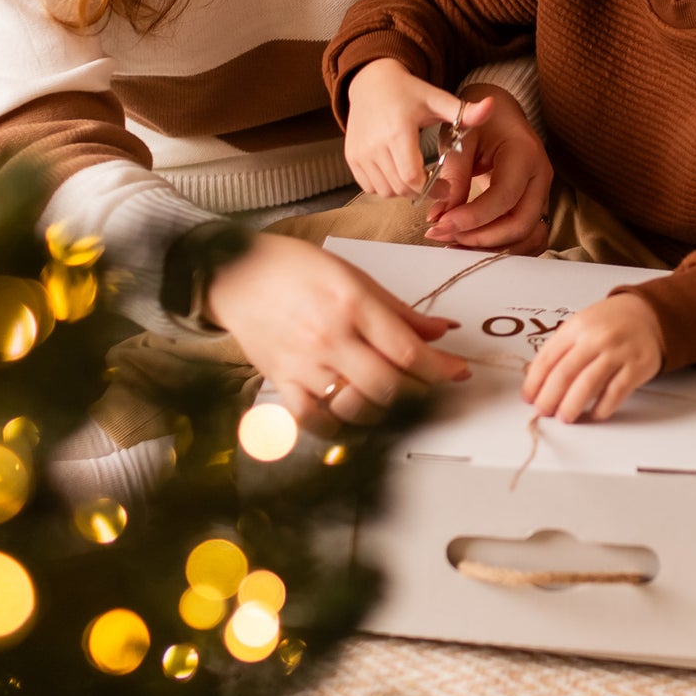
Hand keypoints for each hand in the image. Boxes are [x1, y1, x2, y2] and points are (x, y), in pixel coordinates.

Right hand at [207, 231, 469, 426]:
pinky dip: (338, 426)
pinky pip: (315, 420)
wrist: (236, 273)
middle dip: (420, 392)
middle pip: (388, 385)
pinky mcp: (282, 382)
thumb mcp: (355, 276)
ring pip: (357, 407)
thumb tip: (440, 330)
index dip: (441, 367)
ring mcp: (305, 364)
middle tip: (429, 386)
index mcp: (352, 304)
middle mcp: (330, 338)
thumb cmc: (294, 269)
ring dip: (385, 411)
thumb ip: (399, 309)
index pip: (407, 350)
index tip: (459, 372)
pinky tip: (351, 416)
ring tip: (395, 400)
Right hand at [344, 58, 492, 199]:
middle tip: (436, 184)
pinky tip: (398, 173)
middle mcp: (375, 145)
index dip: (432, 189)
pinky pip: (370, 187)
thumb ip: (464, 110)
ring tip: (417, 176)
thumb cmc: (407, 92)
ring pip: (385, 192)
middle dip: (421, 192)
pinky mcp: (351, 158)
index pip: (412, 178)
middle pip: (400, 189)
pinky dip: (385, 187)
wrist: (370, 82)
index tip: (445, 186)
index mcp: (398, 131)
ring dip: (403, 191)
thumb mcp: (437, 99)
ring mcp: (360, 153)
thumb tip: (491, 106)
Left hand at [422, 84, 552, 254]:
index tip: (441, 224)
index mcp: (525, 153)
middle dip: (482, 238)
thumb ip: (453, 177)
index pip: (504, 196)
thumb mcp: (461, 139)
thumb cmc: (480, 122)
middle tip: (445, 236)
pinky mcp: (535, 206)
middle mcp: (540, 177)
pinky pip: (527, 237)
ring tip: (455, 244)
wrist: (500, 115)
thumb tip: (438, 217)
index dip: (473, 217)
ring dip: (492, 248)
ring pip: (527, 237)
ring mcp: (541, 194)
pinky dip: (502, 246)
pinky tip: (472, 244)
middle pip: (521, 224)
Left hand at [521, 293, 663, 423]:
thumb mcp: (581, 325)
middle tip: (543, 411)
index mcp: (577, 327)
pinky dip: (603, 407)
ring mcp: (618, 352)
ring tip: (565, 417)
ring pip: (589, 384)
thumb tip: (536, 380)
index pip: (548, 357)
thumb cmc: (609, 323)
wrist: (647, 314)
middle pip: (565, 373)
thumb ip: (560, 348)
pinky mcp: (637, 366)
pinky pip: (616, 392)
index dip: (535, 381)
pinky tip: (595, 414)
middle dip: (550, 397)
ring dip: (572, 405)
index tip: (528, 397)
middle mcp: (597, 338)